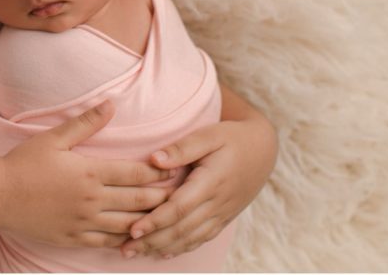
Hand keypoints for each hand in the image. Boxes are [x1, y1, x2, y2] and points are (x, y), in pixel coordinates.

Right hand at [0, 100, 171, 247]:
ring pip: (128, 225)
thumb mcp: (54, 138)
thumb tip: (111, 104)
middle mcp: (92, 200)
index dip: (158, 172)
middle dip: (163, 197)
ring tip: (167, 217)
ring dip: (150, 221)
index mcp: (90, 172)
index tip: (175, 168)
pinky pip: (108, 242)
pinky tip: (137, 238)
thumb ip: (86, 123)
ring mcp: (84, 222)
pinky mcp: (75, 238)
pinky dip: (126, 240)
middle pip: (139, 201)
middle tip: (182, 194)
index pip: (135, 173)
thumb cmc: (24, 163)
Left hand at [119, 115, 276, 258]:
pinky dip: (182, 247)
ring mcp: (222, 213)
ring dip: (162, 247)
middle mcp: (217, 203)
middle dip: (152, 241)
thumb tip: (154, 160)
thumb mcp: (209, 135)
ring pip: (190, 237)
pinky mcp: (224, 217)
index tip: (132, 230)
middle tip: (125, 249)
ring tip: (136, 253)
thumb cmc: (231, 138)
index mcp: (211, 182)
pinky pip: (202, 238)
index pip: (179, 208)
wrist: (263, 150)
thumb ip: (182, 148)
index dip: (155, 221)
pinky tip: (164, 252)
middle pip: (181, 229)